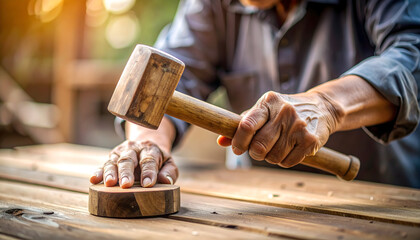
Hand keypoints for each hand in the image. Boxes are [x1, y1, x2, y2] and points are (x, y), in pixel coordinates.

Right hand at [90, 117, 177, 187]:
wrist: (145, 144)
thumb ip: (170, 171)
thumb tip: (166, 181)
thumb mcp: (169, 162)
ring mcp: (121, 153)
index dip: (149, 172)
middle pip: (128, 159)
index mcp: (150, 149)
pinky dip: (99, 172)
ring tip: (109, 183)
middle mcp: (134, 149)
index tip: (148, 184)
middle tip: (126, 185)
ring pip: (114, 162)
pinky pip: (104, 165)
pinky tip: (94, 179)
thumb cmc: (159, 159)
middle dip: (127, 172)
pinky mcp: (112, 158)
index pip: (149, 160)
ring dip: (111, 172)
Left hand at [218, 91, 341, 166]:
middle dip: (255, 152)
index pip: (247, 125)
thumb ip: (242, 124)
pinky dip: (285, 161)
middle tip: (259, 149)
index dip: (238, 141)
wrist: (321, 108)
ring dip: (271, 157)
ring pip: (273, 157)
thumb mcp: (264, 111)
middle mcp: (284, 112)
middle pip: (259, 146)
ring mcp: (299, 126)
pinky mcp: (311, 140)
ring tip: (278, 146)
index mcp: (268, 102)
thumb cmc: (284, 111)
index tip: (237, 148)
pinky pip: (288, 162)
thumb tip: (220, 141)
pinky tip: (290, 150)